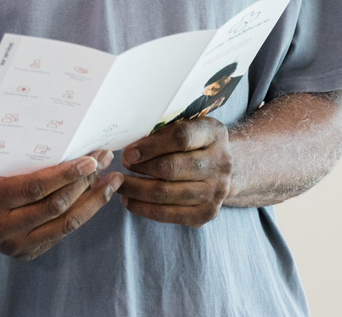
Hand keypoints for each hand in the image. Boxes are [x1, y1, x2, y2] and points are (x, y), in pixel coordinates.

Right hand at [0, 152, 122, 259]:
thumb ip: (19, 158)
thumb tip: (64, 140)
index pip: (36, 188)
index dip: (67, 174)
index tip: (91, 159)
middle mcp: (2, 229)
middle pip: (56, 208)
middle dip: (86, 183)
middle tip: (105, 160)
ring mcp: (15, 247)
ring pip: (65, 225)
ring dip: (93, 201)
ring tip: (111, 180)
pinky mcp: (26, 253)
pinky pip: (61, 233)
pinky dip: (81, 214)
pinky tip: (94, 196)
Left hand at [118, 117, 232, 225]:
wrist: (222, 168)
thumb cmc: (195, 142)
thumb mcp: (186, 125)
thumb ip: (163, 131)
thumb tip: (130, 147)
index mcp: (213, 134)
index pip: (180, 138)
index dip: (150, 146)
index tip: (129, 152)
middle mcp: (220, 163)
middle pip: (171, 169)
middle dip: (140, 168)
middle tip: (121, 166)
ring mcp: (216, 191)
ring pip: (166, 193)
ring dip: (136, 190)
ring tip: (119, 184)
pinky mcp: (207, 213)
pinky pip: (169, 214)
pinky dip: (144, 208)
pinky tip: (129, 201)